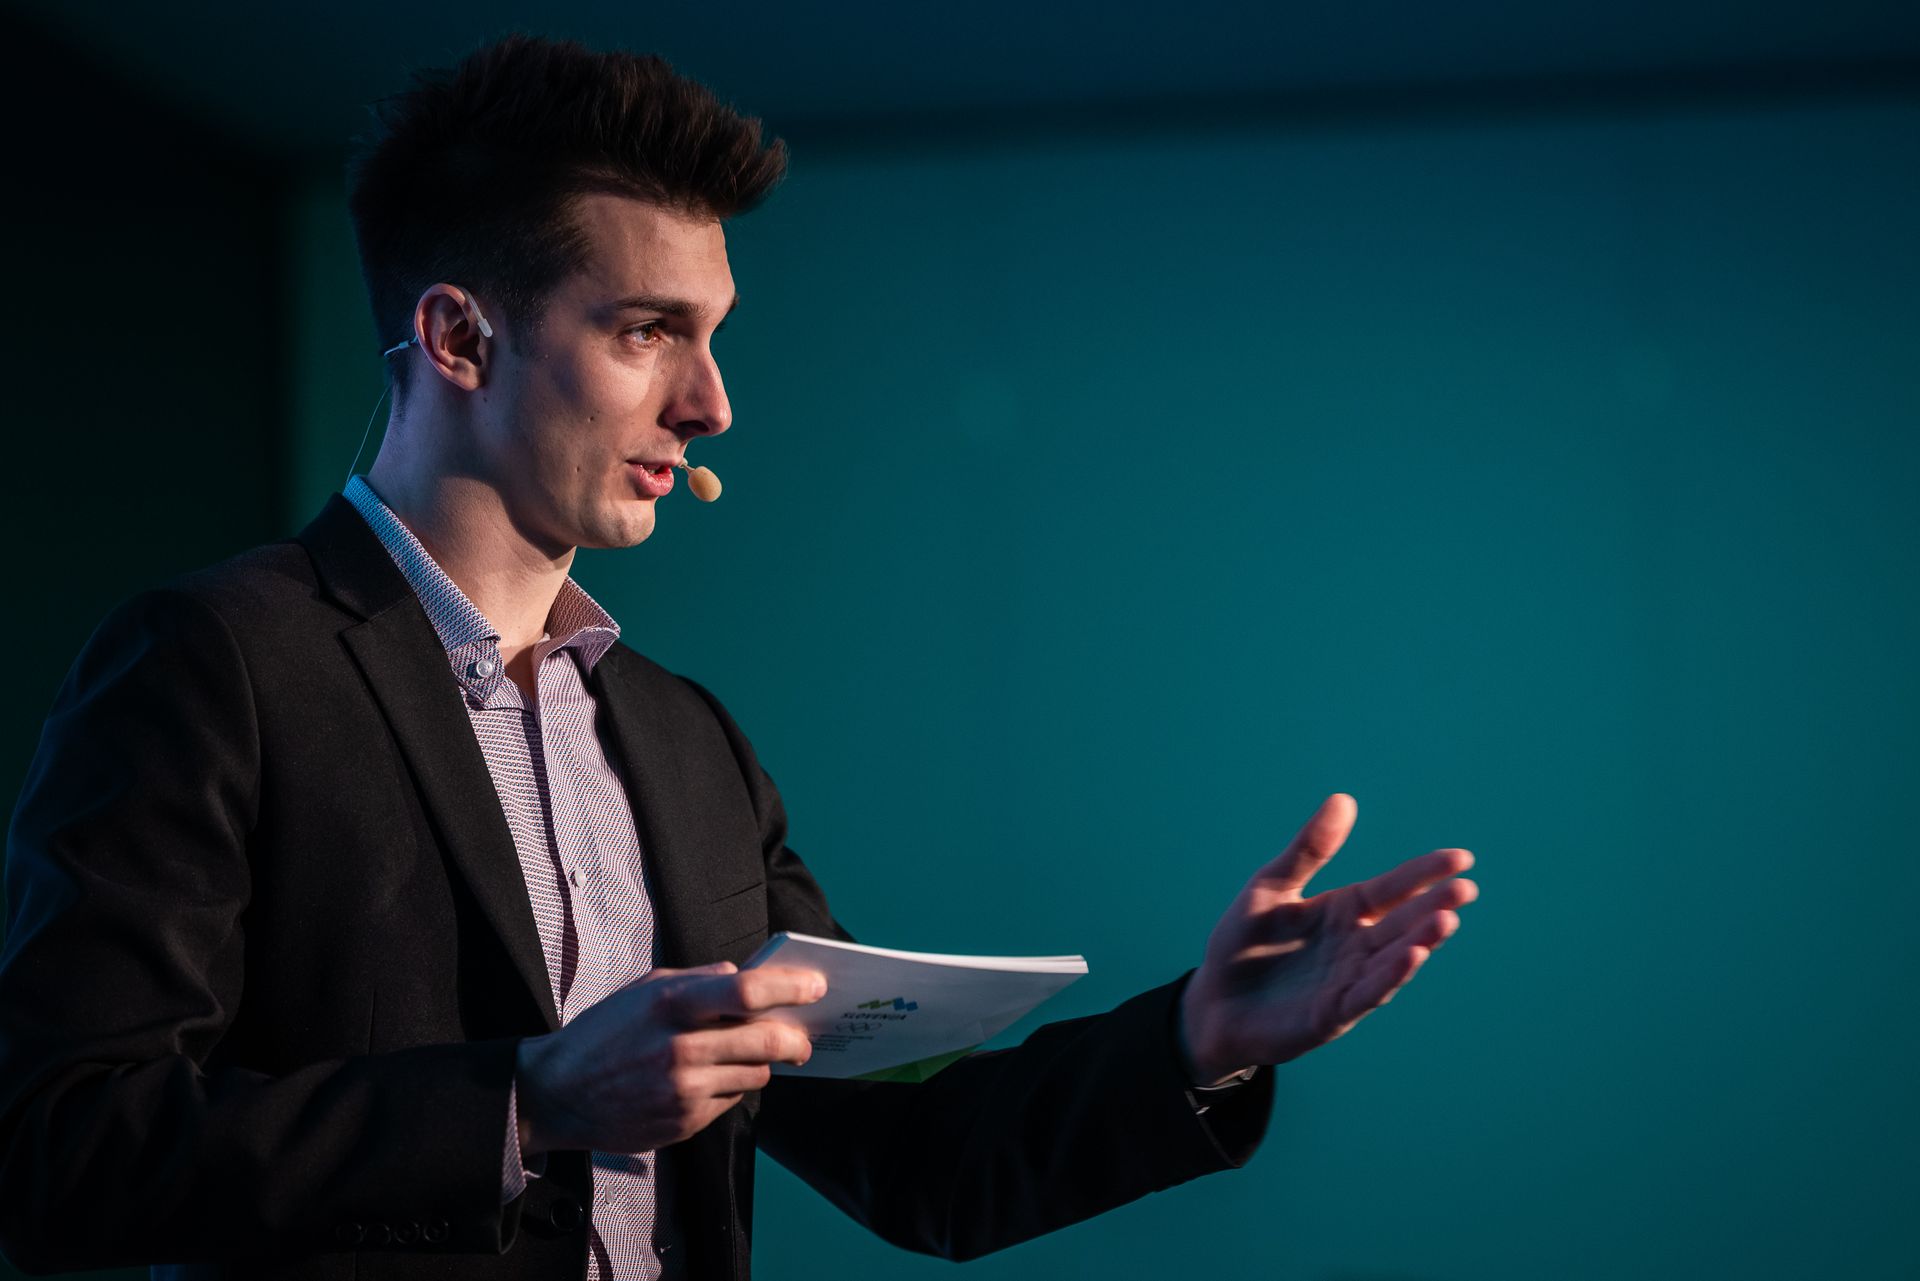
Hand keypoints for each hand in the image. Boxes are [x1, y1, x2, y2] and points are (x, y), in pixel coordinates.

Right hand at [514, 961, 825, 1155]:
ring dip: (760, 1064)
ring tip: (741, 1055)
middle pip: (766, 1041)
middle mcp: (679, 1049)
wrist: (556, 1094)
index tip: (815, 984)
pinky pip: (731, 1101)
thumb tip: (748, 976)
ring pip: (756, 1075)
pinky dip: (729, 1088)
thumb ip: (699, 979)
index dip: (790, 987)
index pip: (747, 991)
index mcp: (670, 1004)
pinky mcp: (683, 1123)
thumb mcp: (644, 989)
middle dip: (795, 1038)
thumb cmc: (604, 1033)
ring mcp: (682, 1091)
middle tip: (803, 1037)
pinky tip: (705, 1080)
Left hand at [1178, 794, 1477, 1081]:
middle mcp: (1357, 945)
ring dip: (1421, 941)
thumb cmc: (1243, 943)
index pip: (1394, 888)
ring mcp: (1349, 980)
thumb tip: (1344, 799)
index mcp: (1346, 911)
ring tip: (1446, 919)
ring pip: (1394, 959)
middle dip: (1434, 906)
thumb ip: (1308, 850)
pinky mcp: (1333, 1014)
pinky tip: (1411, 957)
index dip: (1425, 873)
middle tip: (1465, 888)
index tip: (1460, 858)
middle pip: (1403, 922)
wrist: (1212, 1002)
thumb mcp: (1270, 887)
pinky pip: (1367, 993)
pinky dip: (1389, 977)